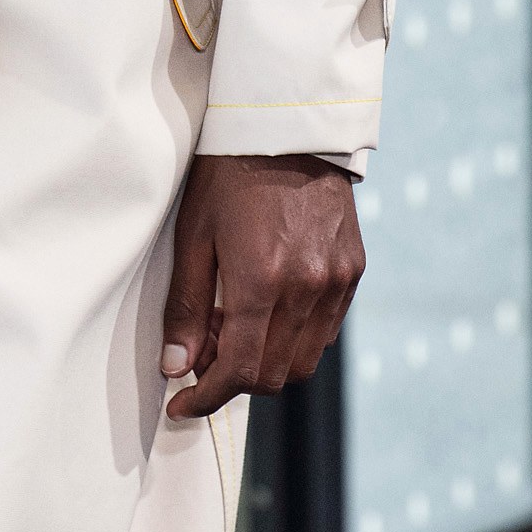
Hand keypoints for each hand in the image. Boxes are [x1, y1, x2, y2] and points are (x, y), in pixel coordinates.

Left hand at [160, 154, 362, 419]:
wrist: (289, 127)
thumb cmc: (230, 174)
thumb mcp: (194, 236)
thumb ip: (188, 308)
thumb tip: (178, 366)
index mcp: (262, 281)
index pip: (239, 371)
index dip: (206, 399)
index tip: (182, 405)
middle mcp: (307, 289)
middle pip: (273, 375)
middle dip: (232, 383)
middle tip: (201, 359)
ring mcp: (336, 282)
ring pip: (303, 360)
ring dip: (265, 365)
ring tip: (233, 333)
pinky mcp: (353, 271)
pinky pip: (325, 331)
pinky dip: (294, 340)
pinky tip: (267, 314)